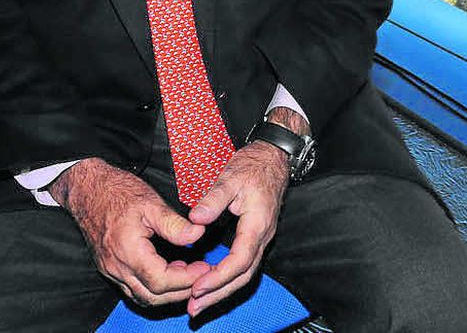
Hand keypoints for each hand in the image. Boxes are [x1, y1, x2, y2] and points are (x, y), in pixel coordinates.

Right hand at [53, 159, 211, 307]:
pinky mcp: (108, 269)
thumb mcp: (151, 203)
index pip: (161, 281)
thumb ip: (174, 224)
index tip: (205, 267)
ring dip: (167, 293)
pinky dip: (152, 287)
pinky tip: (167, 270)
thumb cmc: (118, 192)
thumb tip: (198, 235)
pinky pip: (132, 289)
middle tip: (201, 275)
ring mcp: (110, 270)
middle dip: (181, 291)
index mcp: (128, 251)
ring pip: (141, 297)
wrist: (88, 190)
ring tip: (187, 273)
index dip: (187, 279)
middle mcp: (116, 267)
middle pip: (152, 296)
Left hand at [184, 141, 290, 316]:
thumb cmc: (253, 167)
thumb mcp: (231, 177)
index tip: (197, 287)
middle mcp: (262, 237)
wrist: (272, 159)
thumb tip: (196, 219)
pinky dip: (226, 280)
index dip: (219, 276)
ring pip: (244, 274)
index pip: (240, 260)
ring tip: (198, 304)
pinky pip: (243, 266)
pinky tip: (211, 285)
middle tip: (194, 308)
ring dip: (221, 291)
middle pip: (243, 276)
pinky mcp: (254, 239)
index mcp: (257, 224)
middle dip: (218, 294)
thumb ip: (214, 199)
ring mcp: (260, 239)